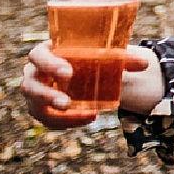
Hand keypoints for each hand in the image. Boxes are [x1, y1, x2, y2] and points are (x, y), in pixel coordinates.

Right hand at [20, 42, 161, 127]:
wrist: (89, 71)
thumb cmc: (92, 56)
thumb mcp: (106, 54)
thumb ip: (124, 57)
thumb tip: (144, 64)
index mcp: (47, 51)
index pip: (37, 55)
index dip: (48, 64)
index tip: (68, 73)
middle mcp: (35, 72)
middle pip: (29, 85)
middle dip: (47, 95)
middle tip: (67, 102)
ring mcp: (36, 93)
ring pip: (36, 107)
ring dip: (58, 115)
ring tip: (88, 114)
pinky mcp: (41, 109)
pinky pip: (48, 120)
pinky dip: (66, 122)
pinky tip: (90, 118)